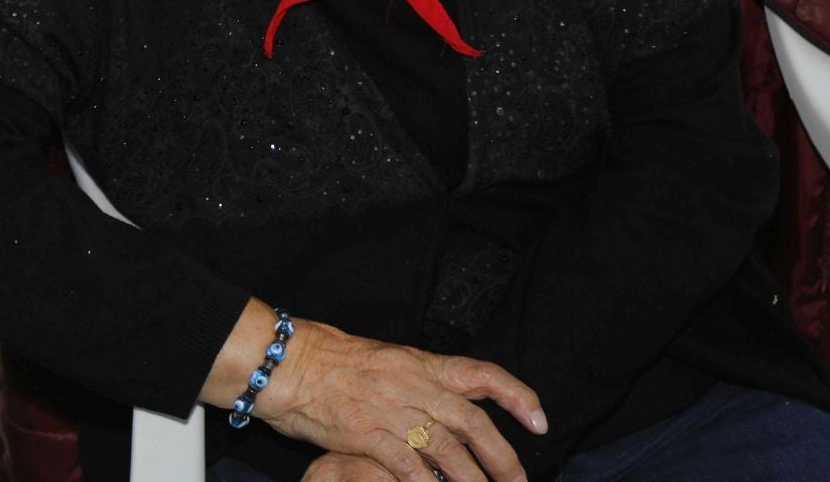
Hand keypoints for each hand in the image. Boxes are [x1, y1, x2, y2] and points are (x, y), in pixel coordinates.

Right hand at [258, 318, 546, 481]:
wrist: (290, 363)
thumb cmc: (333, 361)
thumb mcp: (386, 360)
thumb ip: (421, 382)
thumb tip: (453, 407)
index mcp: (421, 363)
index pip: (482, 374)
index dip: (517, 396)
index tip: (539, 421)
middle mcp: (413, 385)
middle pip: (473, 422)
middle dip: (502, 457)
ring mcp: (391, 410)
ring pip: (447, 449)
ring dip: (471, 480)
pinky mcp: (366, 434)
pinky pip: (408, 466)